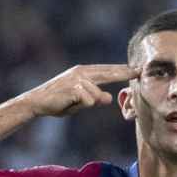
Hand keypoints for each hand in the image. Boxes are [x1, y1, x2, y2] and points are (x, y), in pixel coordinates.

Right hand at [22, 64, 137, 117]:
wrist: (37, 102)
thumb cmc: (59, 102)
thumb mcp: (79, 101)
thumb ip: (94, 98)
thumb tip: (109, 98)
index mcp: (84, 73)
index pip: (107, 71)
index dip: (122, 70)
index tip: (137, 70)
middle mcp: (82, 72)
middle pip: (109, 72)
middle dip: (124, 73)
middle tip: (140, 71)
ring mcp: (78, 78)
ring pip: (97, 95)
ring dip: (88, 103)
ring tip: (71, 103)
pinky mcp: (74, 87)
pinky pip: (89, 101)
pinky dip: (82, 106)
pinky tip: (68, 103)